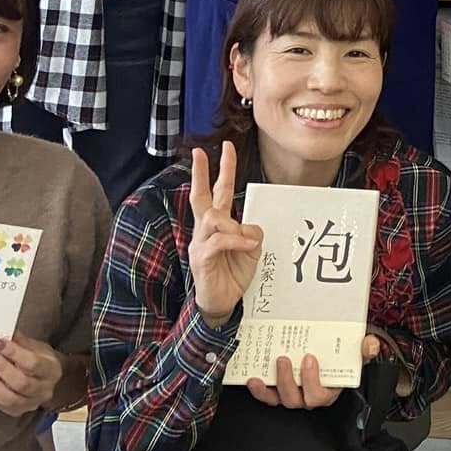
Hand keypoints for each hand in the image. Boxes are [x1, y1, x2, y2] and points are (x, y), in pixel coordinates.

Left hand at [0, 336, 63, 416]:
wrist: (48, 380)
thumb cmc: (41, 359)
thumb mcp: (35, 347)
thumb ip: (18, 341)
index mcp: (51, 370)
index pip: (32, 363)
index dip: (14, 353)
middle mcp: (43, 390)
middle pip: (21, 383)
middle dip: (0, 369)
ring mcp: (30, 403)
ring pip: (9, 399)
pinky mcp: (16, 412)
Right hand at [188, 142, 263, 325]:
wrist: (222, 303)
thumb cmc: (233, 274)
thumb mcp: (250, 249)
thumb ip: (250, 231)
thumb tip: (249, 227)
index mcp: (217, 225)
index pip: (217, 192)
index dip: (222, 170)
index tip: (224, 147)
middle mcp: (205, 230)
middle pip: (200, 197)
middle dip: (201, 173)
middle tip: (200, 152)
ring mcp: (200, 243)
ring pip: (212, 217)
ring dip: (234, 225)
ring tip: (248, 241)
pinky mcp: (201, 258)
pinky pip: (218, 240)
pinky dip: (236, 240)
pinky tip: (248, 247)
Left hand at [247, 335, 380, 408]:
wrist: (333, 354)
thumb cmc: (344, 357)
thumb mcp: (358, 351)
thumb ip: (366, 348)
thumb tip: (368, 344)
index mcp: (329, 390)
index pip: (321, 396)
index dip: (312, 382)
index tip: (309, 358)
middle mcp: (310, 397)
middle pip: (298, 400)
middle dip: (289, 381)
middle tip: (285, 359)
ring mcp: (294, 395)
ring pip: (282, 400)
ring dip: (274, 385)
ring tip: (272, 364)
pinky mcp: (279, 391)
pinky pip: (269, 397)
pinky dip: (260, 391)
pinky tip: (254, 379)